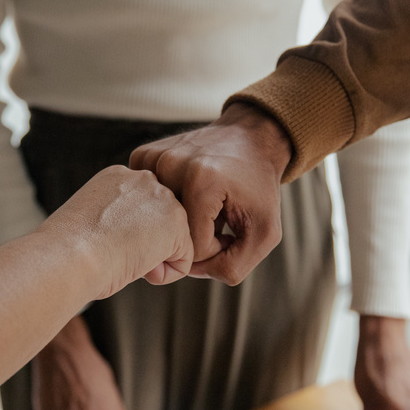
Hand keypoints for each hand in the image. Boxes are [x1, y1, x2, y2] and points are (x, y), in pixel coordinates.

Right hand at [49, 166, 193, 294]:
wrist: (70, 255)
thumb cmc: (68, 250)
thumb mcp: (91, 223)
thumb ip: (117, 220)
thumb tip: (136, 239)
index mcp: (117, 177)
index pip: (139, 209)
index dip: (124, 235)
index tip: (102, 244)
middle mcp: (143, 180)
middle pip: (160, 223)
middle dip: (145, 244)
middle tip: (114, 252)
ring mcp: (163, 199)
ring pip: (173, 240)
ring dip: (154, 258)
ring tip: (124, 258)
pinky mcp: (177, 224)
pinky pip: (183, 260)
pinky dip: (165, 275)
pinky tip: (139, 269)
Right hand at [129, 102, 290, 284]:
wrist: (250, 138)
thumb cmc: (258, 187)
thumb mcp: (264, 233)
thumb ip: (234, 266)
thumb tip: (189, 270)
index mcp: (202, 181)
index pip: (193, 247)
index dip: (214, 247)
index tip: (227, 229)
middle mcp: (172, 165)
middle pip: (172, 234)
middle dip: (195, 235)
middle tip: (215, 218)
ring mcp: (154, 158)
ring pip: (156, 221)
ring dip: (180, 221)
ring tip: (201, 204)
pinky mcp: (144, 155)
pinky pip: (145, 202)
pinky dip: (164, 206)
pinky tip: (184, 194)